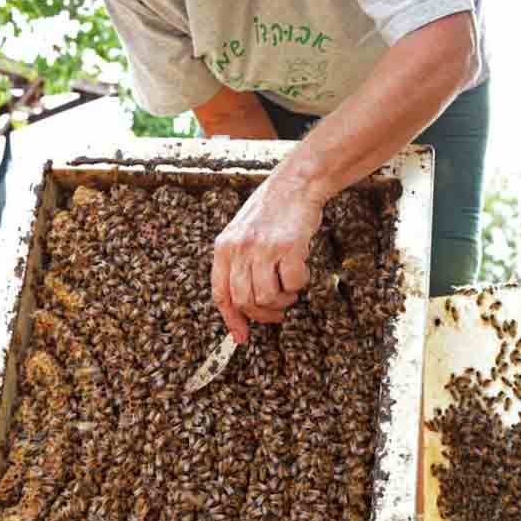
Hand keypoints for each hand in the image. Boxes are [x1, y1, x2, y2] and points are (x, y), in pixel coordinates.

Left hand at [211, 175, 323, 342]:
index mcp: (223, 248)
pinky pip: (292, 283)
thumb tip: (241, 303)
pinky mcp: (288, 247)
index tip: (241, 336)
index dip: (231, 319)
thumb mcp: (241, 234)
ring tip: (289, 287)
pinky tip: (300, 271)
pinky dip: (299, 284)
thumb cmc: (270, 211)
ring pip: (267, 297)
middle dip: (263, 313)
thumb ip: (237, 264)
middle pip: (244, 301)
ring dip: (283, 300)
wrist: (295, 184)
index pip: (220, 294)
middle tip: (276, 310)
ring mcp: (263, 248)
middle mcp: (239, 249)